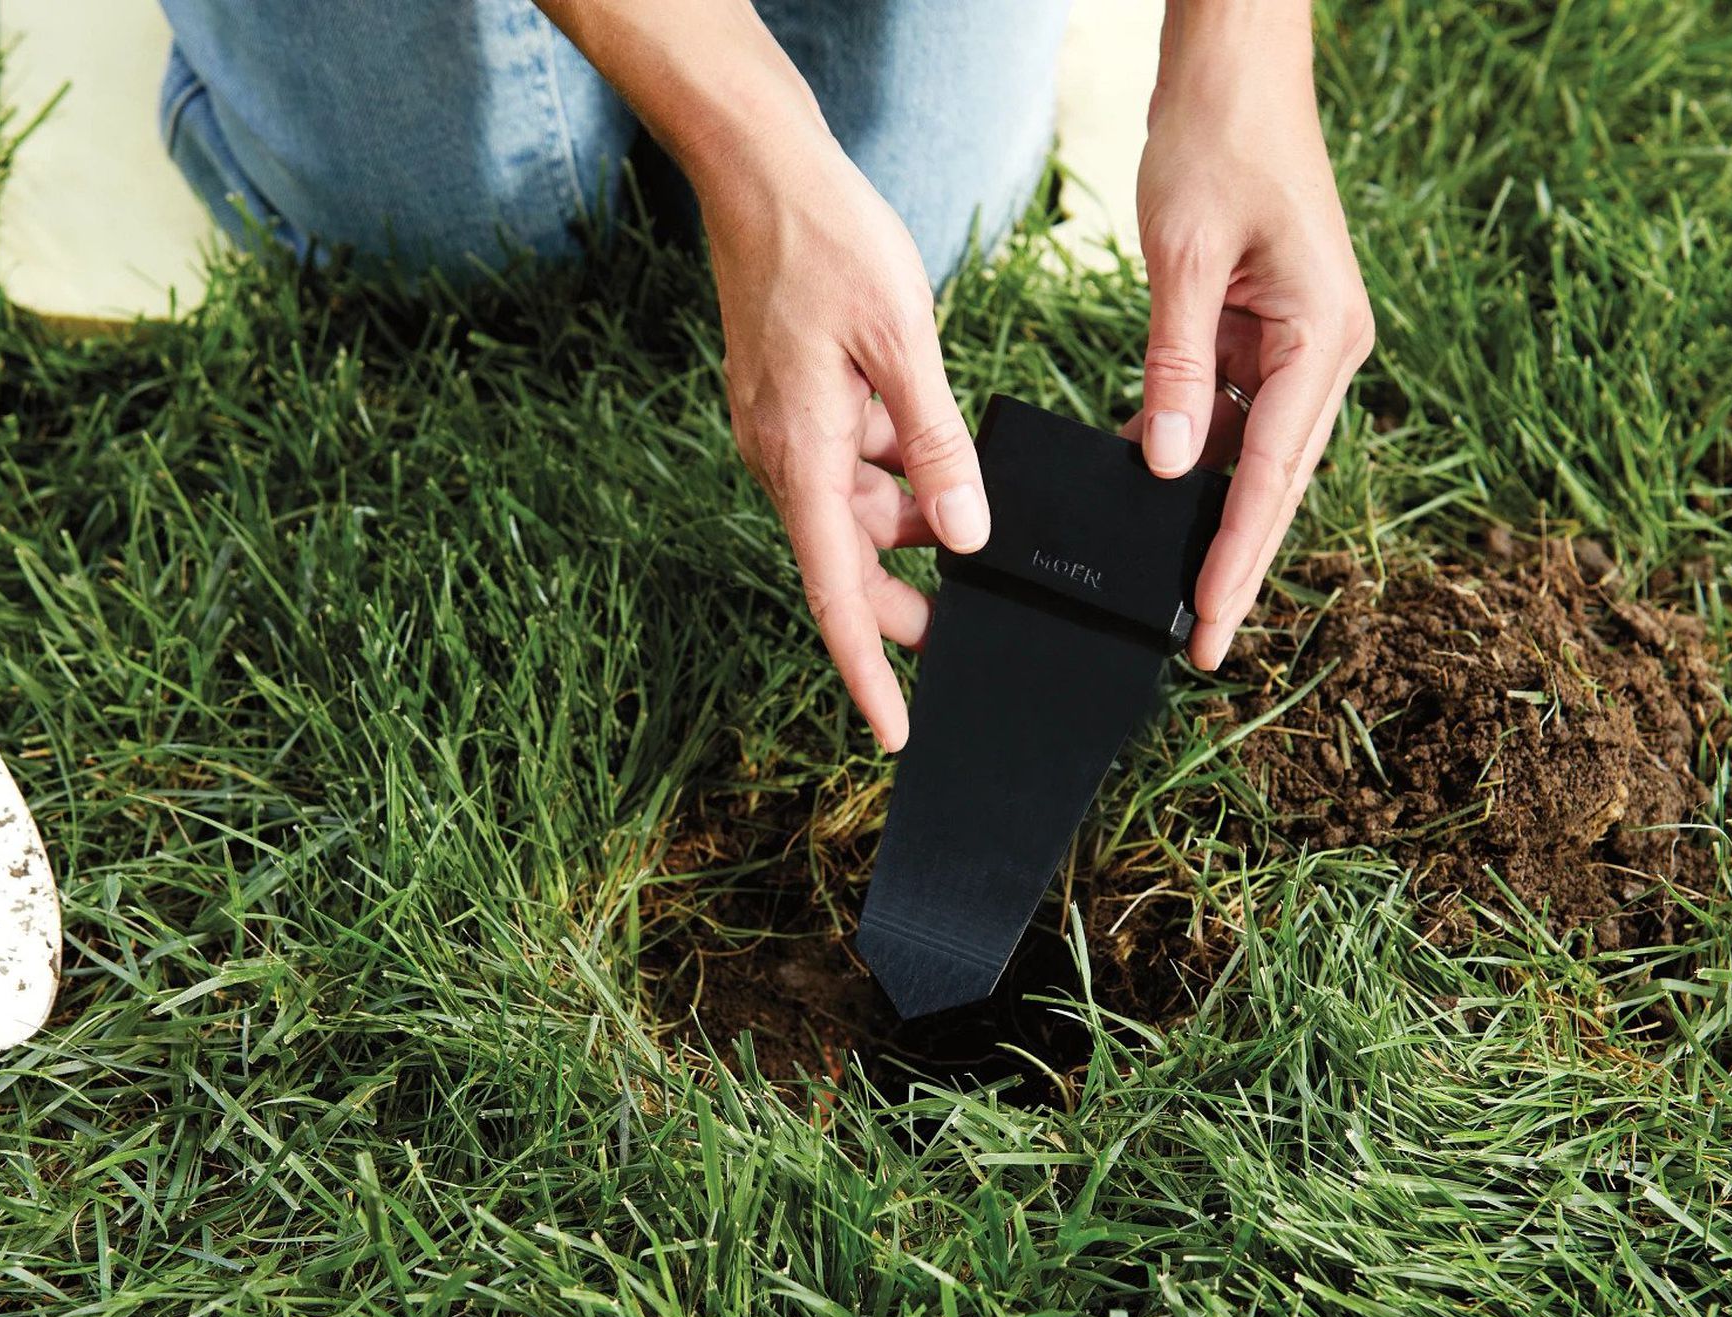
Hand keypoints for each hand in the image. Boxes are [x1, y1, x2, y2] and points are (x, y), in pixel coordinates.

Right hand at [697, 130, 989, 751]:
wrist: (758, 168)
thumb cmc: (828, 242)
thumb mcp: (903, 343)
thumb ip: (935, 445)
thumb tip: (967, 534)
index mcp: (801, 456)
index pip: (836, 595)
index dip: (868, 671)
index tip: (895, 732)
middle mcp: (782, 455)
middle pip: (847, 562)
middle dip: (903, 601)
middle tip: (969, 628)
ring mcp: (783, 429)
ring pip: (854, 511)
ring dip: (908, 525)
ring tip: (973, 521)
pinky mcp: (792, 402)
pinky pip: (848, 463)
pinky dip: (893, 470)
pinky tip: (935, 450)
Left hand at [1132, 1, 1372, 670]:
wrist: (1239, 69)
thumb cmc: (1218, 141)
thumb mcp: (1184, 256)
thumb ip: (1176, 365)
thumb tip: (1165, 464)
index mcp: (1323, 336)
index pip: (1270, 474)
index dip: (1236, 558)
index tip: (1208, 626)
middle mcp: (1327, 350)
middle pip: (1273, 483)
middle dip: (1234, 564)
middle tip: (1198, 646)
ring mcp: (1302, 344)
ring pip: (1255, 457)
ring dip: (1217, 520)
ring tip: (1177, 598)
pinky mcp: (1271, 333)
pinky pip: (1235, 415)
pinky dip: (1200, 460)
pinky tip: (1159, 501)